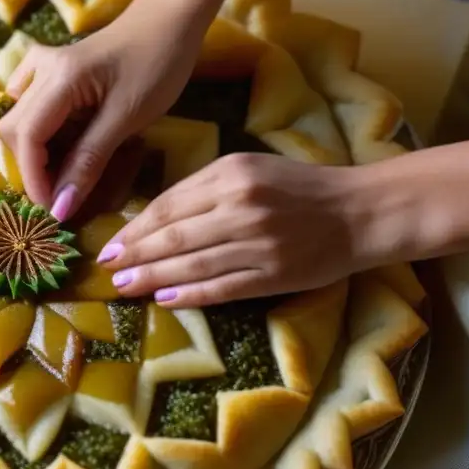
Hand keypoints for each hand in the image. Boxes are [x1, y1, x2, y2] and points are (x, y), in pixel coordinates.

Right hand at [0, 0, 210, 219]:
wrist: (170, 19)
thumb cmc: (157, 63)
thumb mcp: (127, 117)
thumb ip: (89, 162)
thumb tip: (60, 207)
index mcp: (59, 78)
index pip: (27, 138)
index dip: (34, 180)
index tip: (53, 212)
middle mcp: (40, 70)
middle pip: (16, 132)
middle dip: (34, 170)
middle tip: (65, 197)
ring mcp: (41, 67)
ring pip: (20, 122)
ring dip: (39, 155)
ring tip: (71, 176)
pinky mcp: (49, 69)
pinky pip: (29, 107)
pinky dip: (42, 134)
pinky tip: (63, 143)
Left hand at [97, 152, 381, 306]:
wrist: (361, 211)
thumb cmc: (301, 187)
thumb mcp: (251, 168)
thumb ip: (206, 188)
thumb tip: (155, 218)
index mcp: (232, 174)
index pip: (169, 204)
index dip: (135, 228)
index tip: (110, 242)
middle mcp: (242, 207)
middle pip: (174, 236)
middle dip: (135, 255)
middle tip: (107, 269)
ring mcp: (258, 244)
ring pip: (192, 265)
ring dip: (152, 278)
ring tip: (124, 286)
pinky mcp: (273, 275)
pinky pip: (222, 288)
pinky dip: (190, 296)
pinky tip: (165, 300)